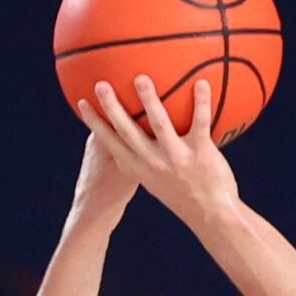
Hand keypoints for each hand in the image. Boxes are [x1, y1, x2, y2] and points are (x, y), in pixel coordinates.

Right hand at [76, 75, 239, 226]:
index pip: (111, 142)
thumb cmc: (184, 195)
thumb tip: (138, 138)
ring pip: (159, 123)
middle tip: (101, 84)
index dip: (95, 122)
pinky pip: (201, 122)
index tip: (82, 102)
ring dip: (149, 100)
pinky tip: (203, 82)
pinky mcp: (202, 153)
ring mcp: (177, 157)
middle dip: (112, 106)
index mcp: (140, 168)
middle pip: (127, 130)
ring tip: (142, 78)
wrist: (212, 216)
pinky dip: (202, 102)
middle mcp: (154, 162)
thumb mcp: (157, 181)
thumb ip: (145, 159)